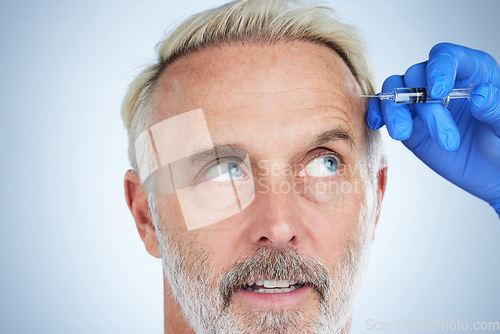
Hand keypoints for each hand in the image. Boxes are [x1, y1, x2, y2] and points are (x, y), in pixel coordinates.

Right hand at [367, 43, 499, 216]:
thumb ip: (495, 108)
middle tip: (448, 140)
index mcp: (471, 72)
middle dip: (425, 106)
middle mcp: (441, 83)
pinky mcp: (407, 123)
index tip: (439, 91)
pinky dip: (377, 114)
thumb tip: (480, 95)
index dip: (438, 68)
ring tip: (404, 135)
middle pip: (416, 76)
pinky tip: (378, 125)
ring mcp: (421, 103)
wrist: (491, 173)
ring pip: (395, 91)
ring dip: (395, 112)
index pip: (446, 56)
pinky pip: (384, 111)